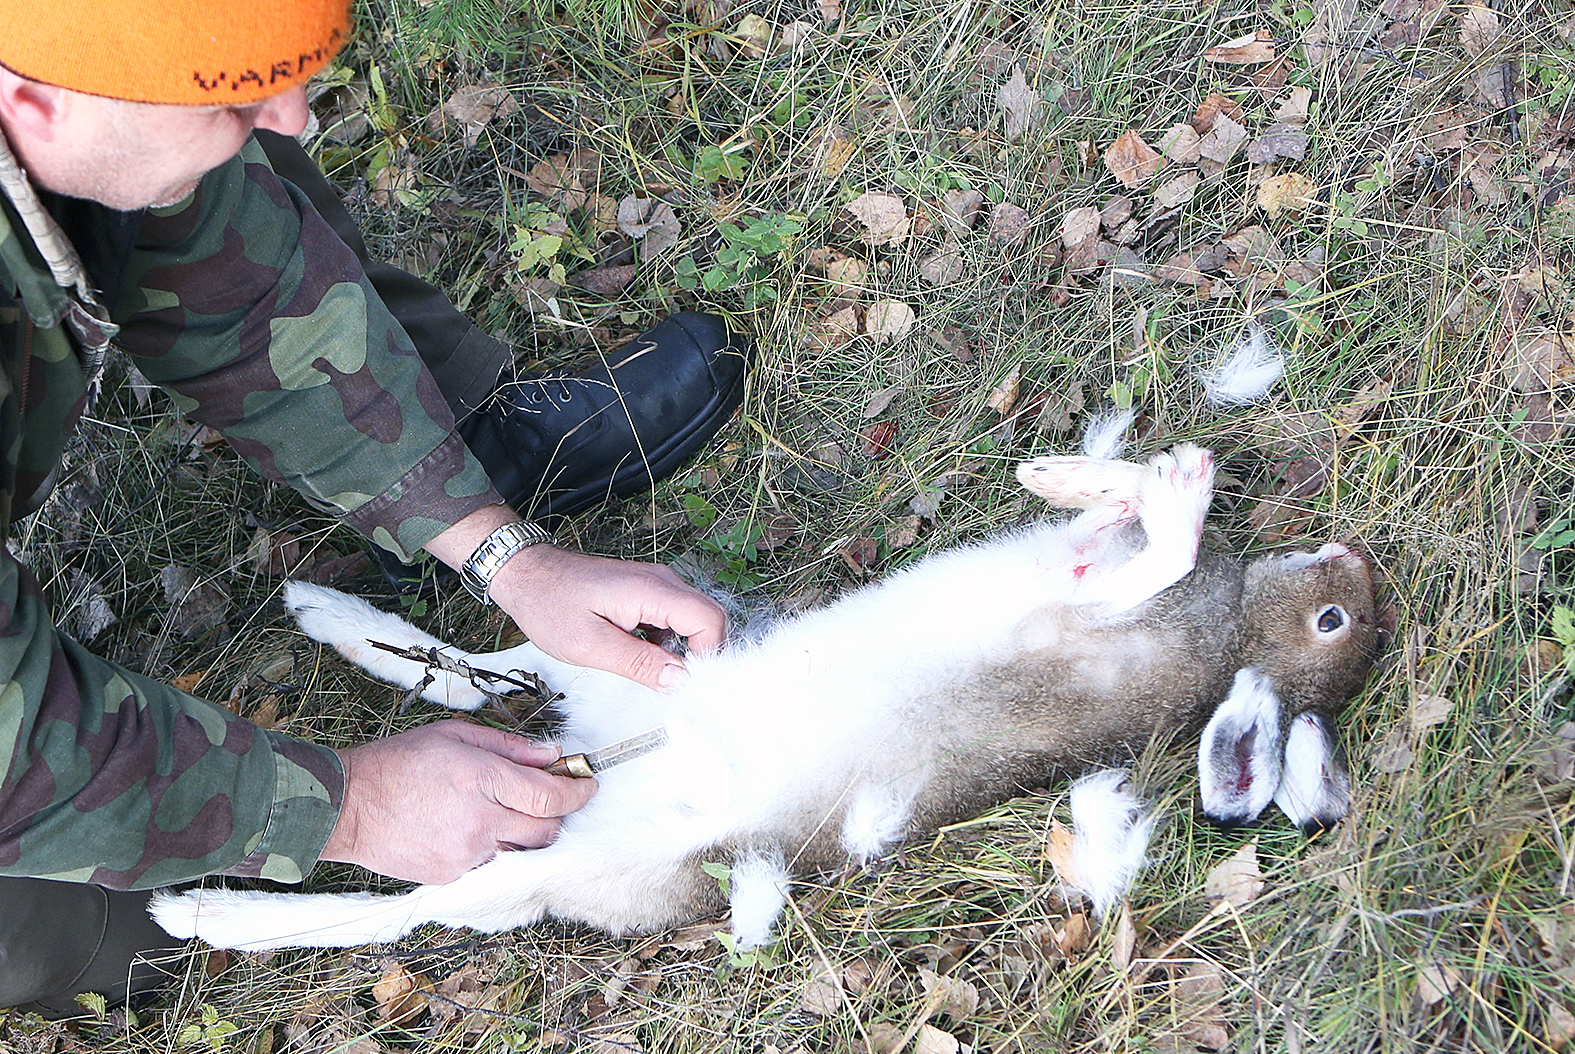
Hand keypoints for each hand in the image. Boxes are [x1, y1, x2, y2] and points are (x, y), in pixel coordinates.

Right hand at [320, 720, 596, 883]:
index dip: (578, 792)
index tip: (588, 785)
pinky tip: (472, 830)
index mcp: (482, 779)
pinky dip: (493, 850)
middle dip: (556, 816)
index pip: (550, 796)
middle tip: (547, 799)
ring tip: (503, 814)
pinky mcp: (450, 876)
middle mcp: (479, 820)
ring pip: (522, 852)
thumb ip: (509, 746)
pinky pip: (490, 865)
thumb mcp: (455, 736)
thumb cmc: (399, 762)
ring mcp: (465, 853)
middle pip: (546, 831)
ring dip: (525, 835)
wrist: (347, 805)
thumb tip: (551, 754)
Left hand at [423, 505, 727, 689]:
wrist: (526, 573)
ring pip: (693, 620)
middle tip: (670, 684)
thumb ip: (639, 663)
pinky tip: (640, 655)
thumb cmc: (550, 605)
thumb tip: (681, 681)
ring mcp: (656, 584)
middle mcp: (662, 581)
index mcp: (652, 591)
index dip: (707, 656)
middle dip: (699, 655)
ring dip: (682, 650)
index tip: (683, 683)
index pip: (710, 621)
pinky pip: (674, 618)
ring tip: (650, 672)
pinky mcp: (646, 591)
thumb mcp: (590, 645)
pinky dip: (668, 641)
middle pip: (709, 619)